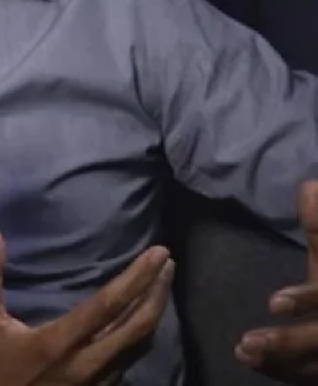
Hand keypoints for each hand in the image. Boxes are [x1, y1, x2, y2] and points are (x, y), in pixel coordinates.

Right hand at [0, 225, 174, 385]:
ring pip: (138, 346)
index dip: (137, 277)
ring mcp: (97, 382)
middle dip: (157, 292)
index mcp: (60, 342)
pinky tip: (141, 320)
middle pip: (136, 326)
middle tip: (168, 263)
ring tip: (161, 285)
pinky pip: (128, 360)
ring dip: (153, 313)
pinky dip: (140, 336)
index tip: (158, 253)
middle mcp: (87, 363)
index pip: (109, 305)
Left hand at [236, 179, 317, 382]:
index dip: (308, 300)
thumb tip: (309, 185)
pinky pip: (308, 375)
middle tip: (246, 343)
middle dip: (290, 344)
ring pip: (316, 365)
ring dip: (281, 360)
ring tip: (241, 350)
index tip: (273, 302)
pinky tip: (251, 360)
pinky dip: (282, 369)